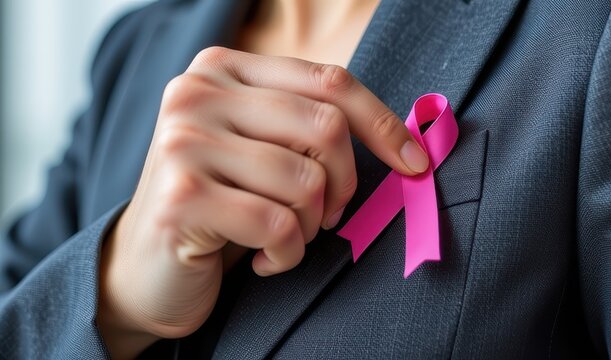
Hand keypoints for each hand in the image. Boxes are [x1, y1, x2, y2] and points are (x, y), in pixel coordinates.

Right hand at [96, 47, 428, 357]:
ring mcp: (183, 141)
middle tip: (328, 216)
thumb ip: (312, 129)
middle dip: (344, 185)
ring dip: (311, 226)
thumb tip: (408, 143)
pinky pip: (280, 225)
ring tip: (283, 237)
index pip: (330, 81)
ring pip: (307, 180)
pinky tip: (265, 260)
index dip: (384, 124)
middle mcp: (197, 93)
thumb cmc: (223, 207)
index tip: (415, 163)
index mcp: (224, 68)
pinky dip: (288, 255)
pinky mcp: (181, 195)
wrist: (147, 269)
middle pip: (325, 127)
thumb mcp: (266, 152)